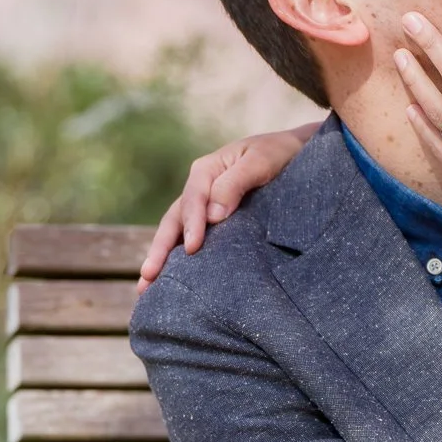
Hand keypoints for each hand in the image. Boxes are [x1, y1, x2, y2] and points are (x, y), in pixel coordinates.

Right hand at [138, 127, 319, 290]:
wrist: (295, 153)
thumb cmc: (279, 153)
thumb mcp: (261, 161)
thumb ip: (236, 183)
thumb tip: (214, 215)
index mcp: (206, 170)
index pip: (193, 200)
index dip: (191, 224)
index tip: (192, 248)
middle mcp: (199, 190)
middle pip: (173, 220)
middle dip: (159, 250)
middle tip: (148, 276)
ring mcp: (204, 208)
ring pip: (176, 234)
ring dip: (161, 260)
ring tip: (146, 288)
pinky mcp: (214, 224)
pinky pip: (192, 241)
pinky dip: (179, 261)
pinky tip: (171, 284)